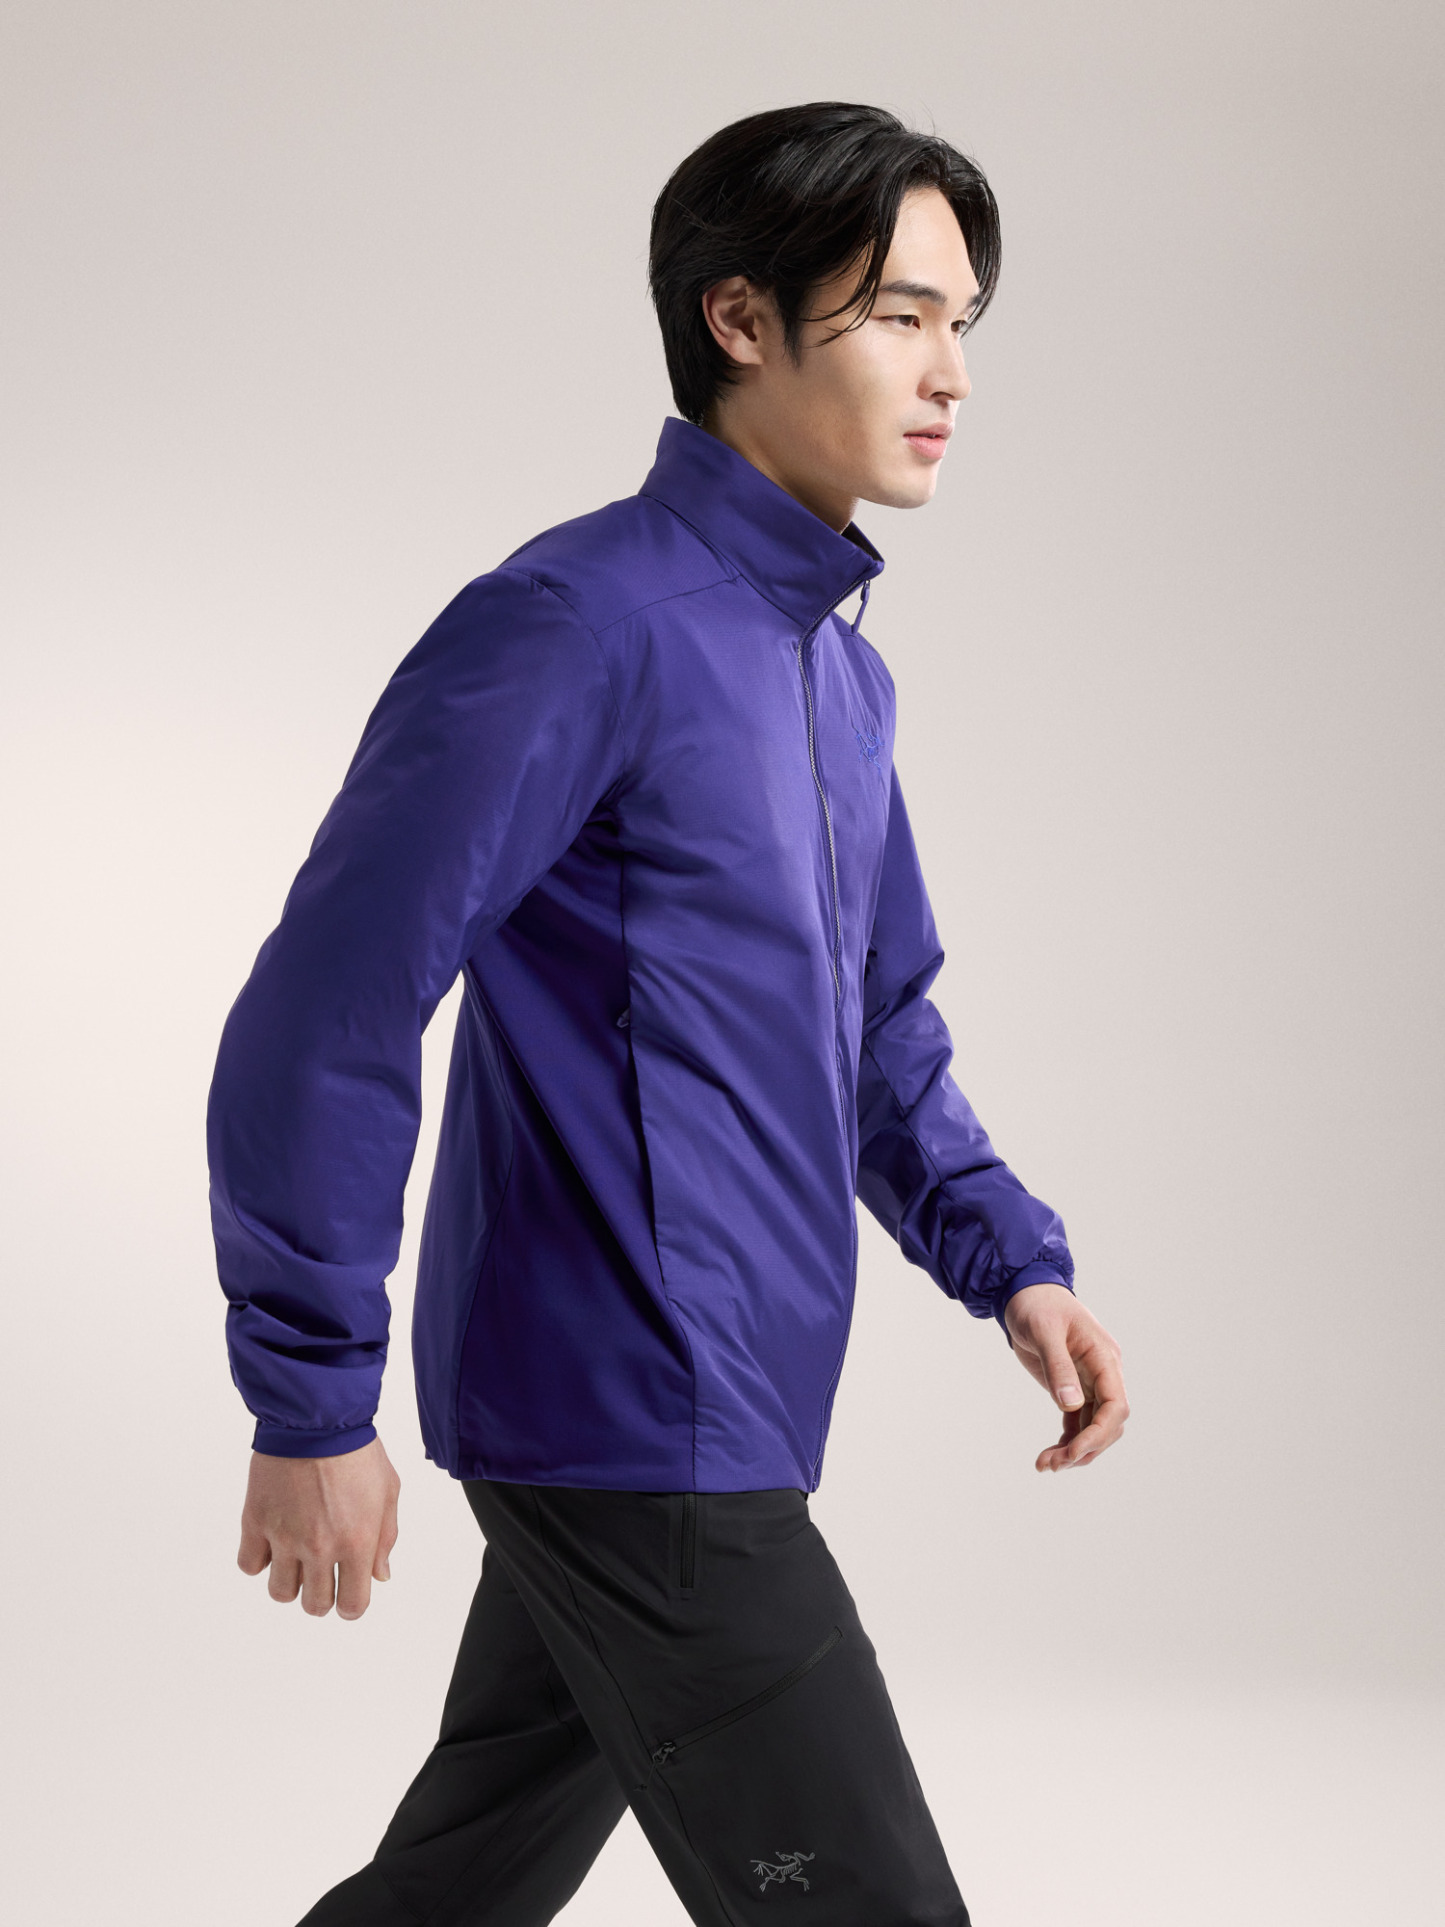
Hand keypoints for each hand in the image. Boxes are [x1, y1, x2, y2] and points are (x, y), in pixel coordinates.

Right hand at [238, 1436, 400, 1618]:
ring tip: (296, 1559)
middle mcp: (320, 1546)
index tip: (347, 1595)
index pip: (351, 1604)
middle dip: (321, 1598)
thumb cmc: (356, 1449)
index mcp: (357, 1541)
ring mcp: (284, 1536)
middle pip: (314, 1606)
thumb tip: (379, 1575)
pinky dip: (260, 1560)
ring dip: (290, 1582)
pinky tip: (273, 1541)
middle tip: (321, 1577)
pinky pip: (250, 1565)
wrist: (315, 1418)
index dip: (350, 1605)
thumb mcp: (388, 1491)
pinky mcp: (256, 1521)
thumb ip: (385, 1538)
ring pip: (280, 1592)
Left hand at [1003, 1283, 1127, 1471]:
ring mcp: (1089, 1383)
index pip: (1116, 1405)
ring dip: (1074, 1450)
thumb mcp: (1044, 1331)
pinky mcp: (1072, 1388)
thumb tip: (1071, 1405)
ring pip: (1093, 1428)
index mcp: (1104, 1358)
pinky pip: (1077, 1423)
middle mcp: (1102, 1374)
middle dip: (1085, 1448)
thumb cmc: (1036, 1305)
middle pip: (1108, 1424)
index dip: (1100, 1433)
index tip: (1074, 1451)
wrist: (1022, 1292)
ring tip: (1045, 1464)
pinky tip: (1048, 1456)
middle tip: (1052, 1464)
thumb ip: (1058, 1366)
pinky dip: (1067, 1441)